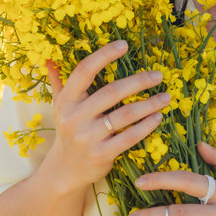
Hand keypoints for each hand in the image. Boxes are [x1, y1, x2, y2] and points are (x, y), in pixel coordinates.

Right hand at [45, 41, 170, 192]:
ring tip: (166, 97)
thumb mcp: (59, 106)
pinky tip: (158, 117)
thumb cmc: (68, 130)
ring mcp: (87, 138)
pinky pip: (129, 137)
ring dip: (149, 104)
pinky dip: (146, 126)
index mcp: (65, 100)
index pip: (84, 71)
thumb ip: (58, 82)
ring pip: (125, 115)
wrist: (64, 170)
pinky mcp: (101, 155)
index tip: (124, 44)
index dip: (104, 55)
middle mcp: (74, 117)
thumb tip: (49, 60)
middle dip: (139, 81)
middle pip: (112, 92)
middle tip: (158, 75)